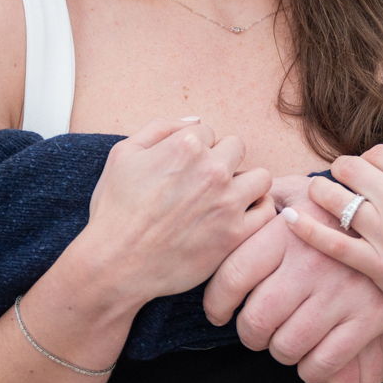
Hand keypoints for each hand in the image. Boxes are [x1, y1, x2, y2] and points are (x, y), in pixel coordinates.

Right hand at [80, 118, 272, 306]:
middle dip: (221, 160)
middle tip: (203, 183)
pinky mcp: (236, 234)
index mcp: (186, 145)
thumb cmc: (115, 208)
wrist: (116, 263)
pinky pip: (267, 212)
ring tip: (226, 199)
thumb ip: (160, 127)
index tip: (182, 169)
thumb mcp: (123, 154)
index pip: (208, 131)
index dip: (194, 149)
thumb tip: (196, 119)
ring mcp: (228, 203)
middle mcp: (212, 169)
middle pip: (237, 148)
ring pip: (261, 177)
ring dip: (245, 183)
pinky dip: (256, 212)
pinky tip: (237, 218)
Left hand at [203, 194, 382, 382]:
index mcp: (286, 232)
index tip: (218, 313)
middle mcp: (309, 263)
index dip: (216, 303)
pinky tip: (310, 358)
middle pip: (256, 320)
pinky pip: (325, 362)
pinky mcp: (368, 318)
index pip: (232, 276)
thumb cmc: (339, 211)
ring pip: (287, 346)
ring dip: (279, 352)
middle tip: (254, 332)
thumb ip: (266, 201)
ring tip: (283, 342)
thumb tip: (234, 210)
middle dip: (249, 335)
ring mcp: (340, 293)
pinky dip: (311, 370)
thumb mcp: (302, 192)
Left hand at [288, 127, 382, 335]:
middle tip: (343, 181)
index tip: (372, 172)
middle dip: (343, 170)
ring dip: (321, 192)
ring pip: (335, 199)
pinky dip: (307, 229)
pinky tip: (290, 218)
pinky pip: (333, 243)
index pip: (376, 152)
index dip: (370, 159)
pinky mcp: (379, 268)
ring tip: (320, 194)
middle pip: (350, 168)